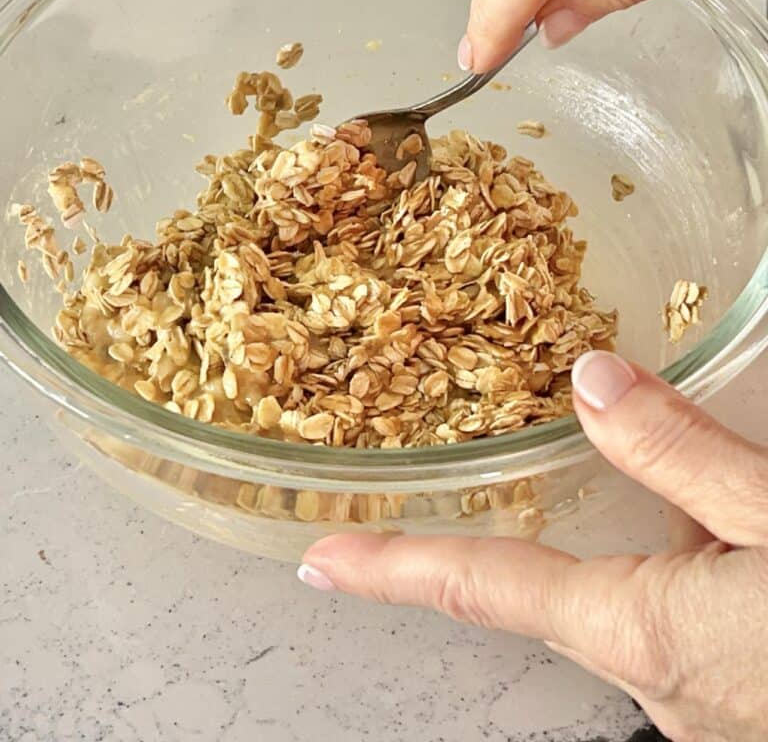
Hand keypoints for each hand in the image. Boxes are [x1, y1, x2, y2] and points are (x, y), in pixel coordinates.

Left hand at [299, 351, 767, 741]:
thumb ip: (687, 454)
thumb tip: (595, 383)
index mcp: (649, 635)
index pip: (487, 591)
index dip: (395, 571)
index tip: (320, 563)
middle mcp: (660, 682)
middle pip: (553, 596)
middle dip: (517, 547)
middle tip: (497, 495)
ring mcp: (703, 699)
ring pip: (623, 602)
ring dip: (620, 548)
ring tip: (648, 500)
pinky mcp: (739, 690)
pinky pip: (675, 617)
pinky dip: (670, 569)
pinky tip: (709, 538)